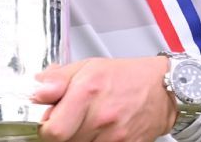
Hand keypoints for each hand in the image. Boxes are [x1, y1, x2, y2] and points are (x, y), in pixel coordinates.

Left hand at [33, 56, 176, 141]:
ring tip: (91, 122)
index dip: (47, 126)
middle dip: (64, 132)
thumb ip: (58, 78)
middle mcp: (102, 116)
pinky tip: (103, 131)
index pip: (52, 130)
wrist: (164, 89)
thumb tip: (36, 89)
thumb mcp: (90, 66)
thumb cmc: (128, 77)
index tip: (50, 120)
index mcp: (88, 91)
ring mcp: (115, 136)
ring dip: (81, 138)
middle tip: (72, 119)